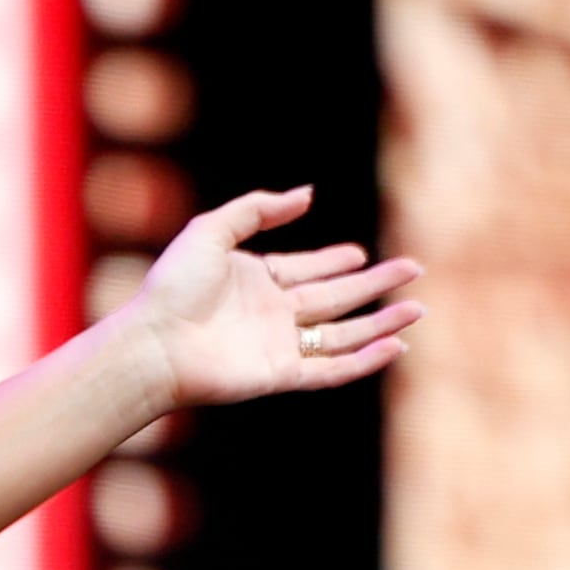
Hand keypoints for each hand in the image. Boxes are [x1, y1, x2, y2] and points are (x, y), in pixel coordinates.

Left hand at [116, 185, 421, 411]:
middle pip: (334, 298)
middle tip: (412, 270)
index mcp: (254, 280)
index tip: (360, 254)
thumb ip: (257, 209)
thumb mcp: (211, 231)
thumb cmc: (172, 287)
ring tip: (417, 310)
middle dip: (374, 284)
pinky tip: (396, 346)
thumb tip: (307, 195)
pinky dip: (365, 361)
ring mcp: (278, 346)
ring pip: (341, 335)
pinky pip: (331, 369)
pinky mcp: (280, 375)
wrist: (153, 344)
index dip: (335, 263)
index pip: (306, 270)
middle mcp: (270, 314)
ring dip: (380, 323)